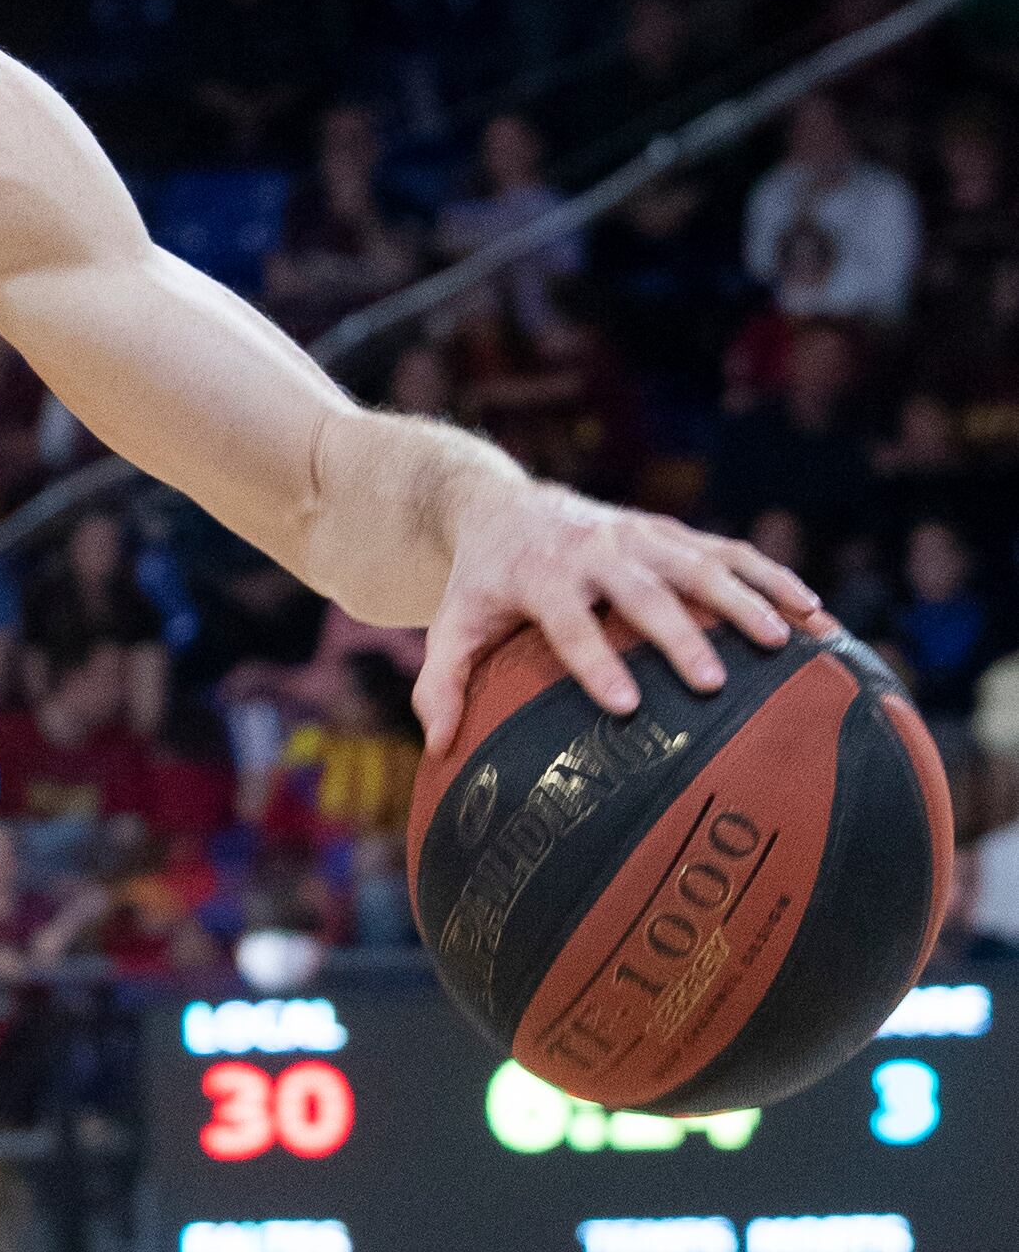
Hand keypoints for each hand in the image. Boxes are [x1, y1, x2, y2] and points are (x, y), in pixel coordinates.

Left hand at [413, 478, 825, 754]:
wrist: (506, 504)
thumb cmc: (484, 583)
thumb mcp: (453, 625)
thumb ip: (441, 683)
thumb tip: (439, 747)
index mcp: (540, 576)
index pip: (569, 621)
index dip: (594, 660)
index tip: (623, 704)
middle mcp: (595, 551)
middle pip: (643, 592)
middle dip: (678, 634)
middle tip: (711, 681)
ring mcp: (640, 537)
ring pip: (699, 564)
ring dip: (743, 600)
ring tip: (784, 643)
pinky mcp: (671, 533)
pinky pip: (730, 551)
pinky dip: (771, 577)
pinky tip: (812, 613)